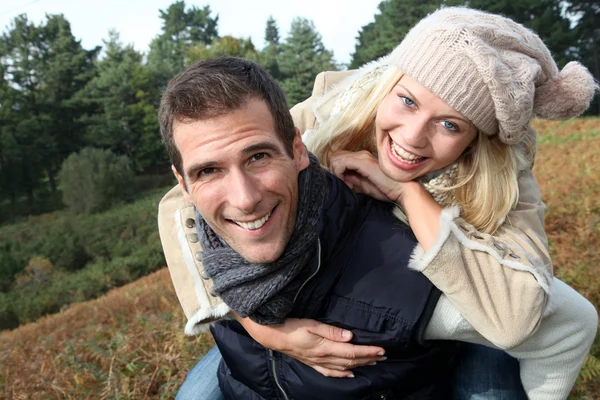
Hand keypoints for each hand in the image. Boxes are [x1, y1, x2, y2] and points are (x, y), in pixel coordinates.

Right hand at [236, 316, 385, 377]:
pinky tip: (349, 374)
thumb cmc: (292, 327)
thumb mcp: (312, 325)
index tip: (381, 349)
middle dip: (368, 359)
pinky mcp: (312, 363)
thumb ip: (331, 331)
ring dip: (359, 366)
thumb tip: (350, 336)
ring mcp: (318, 362)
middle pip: (351, 361)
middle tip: (383, 356)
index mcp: (325, 348)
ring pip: (343, 367)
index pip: (352, 351)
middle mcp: (324, 358)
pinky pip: (330, 372)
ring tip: (373, 363)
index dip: (368, 351)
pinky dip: (342, 374)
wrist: (273, 336)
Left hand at [329, 150, 402, 202]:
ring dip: (336, 172)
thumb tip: (342, 176)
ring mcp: (362, 156)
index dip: (337, 171)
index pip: (339, 158)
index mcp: (362, 158)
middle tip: (344, 183)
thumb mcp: (364, 184)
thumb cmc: (386, 188)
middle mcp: (361, 154)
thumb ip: (353, 178)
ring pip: (335, 158)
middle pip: (334, 155)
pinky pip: (341, 163)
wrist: (401, 189)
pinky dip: (339, 173)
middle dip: (334, 170)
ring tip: (347, 184)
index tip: (346, 183)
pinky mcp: (362, 161)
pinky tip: (349, 183)